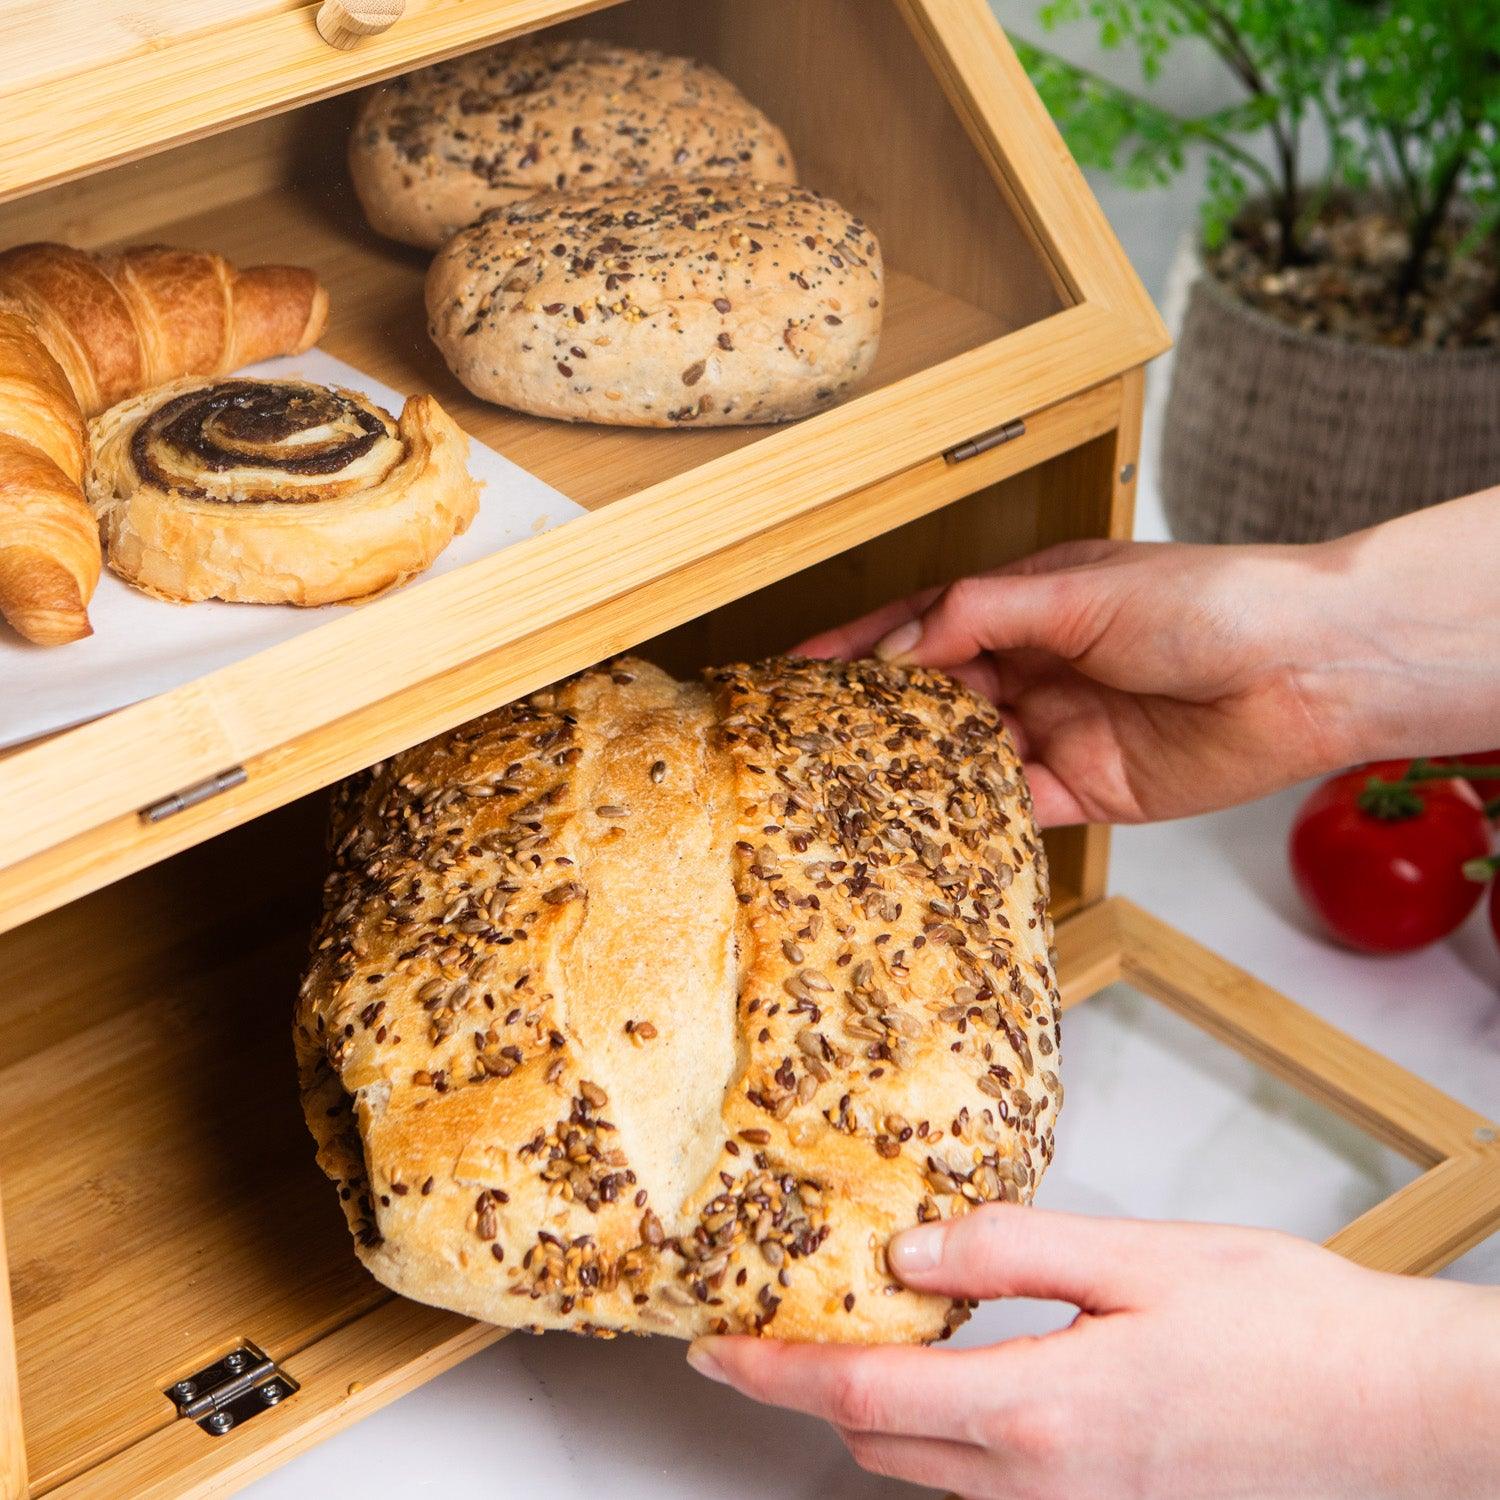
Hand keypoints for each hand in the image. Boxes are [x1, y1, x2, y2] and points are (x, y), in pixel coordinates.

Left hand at [686, 1206, 1499, 1499]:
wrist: (1400, 1419)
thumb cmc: (1284, 1328)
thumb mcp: (1139, 1259)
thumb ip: (1012, 1252)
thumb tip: (909, 1254)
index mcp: (1043, 1416)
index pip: (865, 1398)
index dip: (777, 1371)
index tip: (714, 1345)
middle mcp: (1047, 1483)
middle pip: (883, 1443)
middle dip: (816, 1387)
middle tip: (782, 1316)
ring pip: (932, 1468)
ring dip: (879, 1407)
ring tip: (860, 1327)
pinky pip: (991, 1478)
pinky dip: (947, 1426)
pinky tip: (966, 1364)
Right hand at [796, 494, 1499, 824]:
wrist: (1309, 668)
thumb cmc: (1209, 601)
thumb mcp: (1079, 589)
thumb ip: (981, 615)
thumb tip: (894, 645)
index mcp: (1029, 605)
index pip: (923, 624)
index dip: (858, 644)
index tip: (796, 666)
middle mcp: (1035, 667)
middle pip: (934, 695)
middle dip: (873, 715)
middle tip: (806, 740)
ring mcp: (1057, 730)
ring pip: (963, 754)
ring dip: (913, 769)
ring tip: (847, 788)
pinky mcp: (1088, 788)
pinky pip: (1011, 805)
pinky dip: (968, 814)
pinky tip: (923, 824)